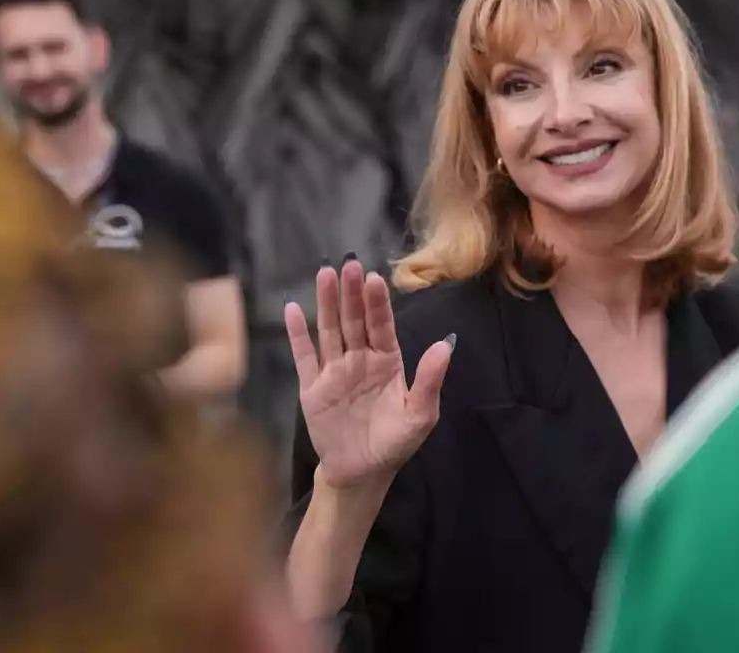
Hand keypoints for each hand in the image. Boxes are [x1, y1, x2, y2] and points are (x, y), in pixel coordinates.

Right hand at [285, 259, 452, 490]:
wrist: (363, 473)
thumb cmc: (395, 443)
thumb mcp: (421, 415)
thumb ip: (431, 379)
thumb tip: (446, 344)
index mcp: (388, 361)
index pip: (382, 325)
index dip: (377, 303)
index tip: (374, 278)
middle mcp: (361, 359)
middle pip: (354, 320)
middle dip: (352, 293)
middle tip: (349, 264)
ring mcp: (335, 371)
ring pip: (330, 330)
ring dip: (326, 303)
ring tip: (324, 273)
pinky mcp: (313, 388)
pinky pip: (304, 356)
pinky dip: (297, 334)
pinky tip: (292, 308)